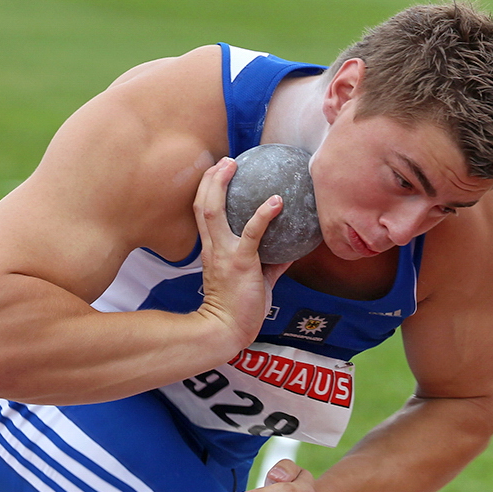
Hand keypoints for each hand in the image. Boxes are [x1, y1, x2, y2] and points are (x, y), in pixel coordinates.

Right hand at [193, 157, 292, 349]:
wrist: (226, 331)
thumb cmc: (241, 309)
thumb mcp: (256, 280)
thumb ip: (269, 263)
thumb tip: (290, 252)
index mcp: (213, 250)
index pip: (204, 213)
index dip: (208, 189)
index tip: (219, 171)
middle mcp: (214, 248)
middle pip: (202, 205)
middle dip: (210, 179)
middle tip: (225, 160)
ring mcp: (225, 253)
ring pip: (214, 212)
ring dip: (220, 185)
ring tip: (235, 165)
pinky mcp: (241, 262)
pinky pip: (252, 233)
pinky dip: (263, 214)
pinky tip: (277, 200)